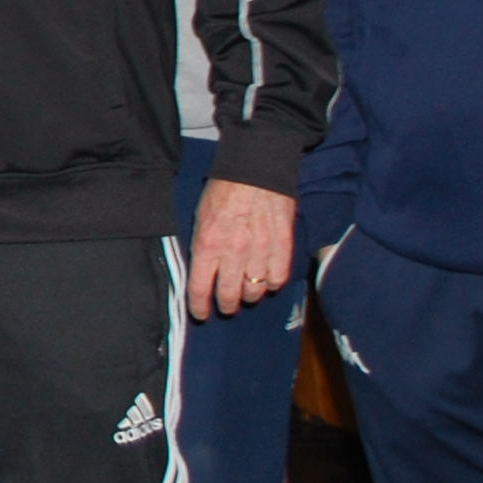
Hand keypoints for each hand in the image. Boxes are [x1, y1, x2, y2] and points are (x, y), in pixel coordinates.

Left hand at [186, 178, 295, 319]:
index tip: (202, 314)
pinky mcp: (283, 246)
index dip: (200, 307)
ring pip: (255, 291)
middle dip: (226, 305)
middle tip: (226, 305)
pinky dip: (272, 283)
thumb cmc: (224, 190)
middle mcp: (233, 252)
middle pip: (229, 296)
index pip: (200, 288)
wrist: (257, 168)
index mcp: (207, 243)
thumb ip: (202, 246)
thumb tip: (203, 272)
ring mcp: (260, 250)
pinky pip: (278, 279)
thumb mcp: (200, 217)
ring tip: (247, 289)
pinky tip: (267, 277)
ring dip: (249, 294)